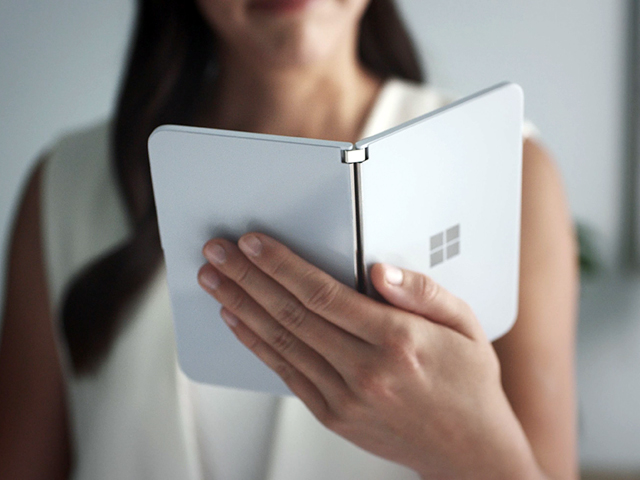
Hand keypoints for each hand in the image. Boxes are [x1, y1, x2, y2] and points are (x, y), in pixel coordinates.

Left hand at [197, 233, 542, 478]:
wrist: (469, 452)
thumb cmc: (468, 384)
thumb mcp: (465, 326)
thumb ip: (422, 291)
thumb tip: (378, 270)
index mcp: (399, 340)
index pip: (324, 294)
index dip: (283, 265)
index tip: (254, 243)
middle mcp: (367, 370)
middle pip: (292, 314)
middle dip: (248, 277)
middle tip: (217, 253)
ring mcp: (346, 398)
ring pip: (281, 342)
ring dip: (241, 307)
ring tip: (214, 281)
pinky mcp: (333, 415)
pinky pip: (286, 373)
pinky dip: (256, 344)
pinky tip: (236, 320)